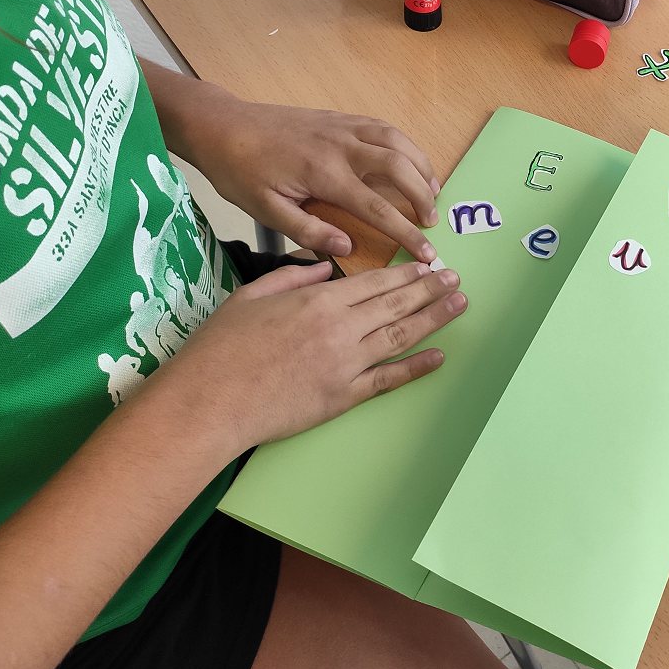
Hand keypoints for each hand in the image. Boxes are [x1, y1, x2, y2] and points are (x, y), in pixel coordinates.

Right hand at [148, 261, 465, 453]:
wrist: (209, 402)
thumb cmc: (221, 349)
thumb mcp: (251, 295)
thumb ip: (293, 275)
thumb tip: (327, 267)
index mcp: (317, 300)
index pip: (374, 282)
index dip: (405, 274)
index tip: (427, 266)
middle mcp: (339, 328)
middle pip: (395, 304)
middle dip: (430, 290)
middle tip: (455, 280)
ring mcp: (345, 364)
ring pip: (401, 336)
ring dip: (434, 319)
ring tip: (459, 305)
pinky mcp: (343, 397)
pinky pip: (389, 379)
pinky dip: (417, 368)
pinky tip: (440, 356)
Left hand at [202, 100, 441, 260]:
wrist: (221, 126)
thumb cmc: (239, 172)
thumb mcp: (265, 210)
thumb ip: (308, 230)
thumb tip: (348, 246)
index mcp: (323, 174)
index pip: (377, 207)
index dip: (407, 232)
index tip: (426, 253)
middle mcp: (341, 146)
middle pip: (400, 167)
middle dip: (423, 196)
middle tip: (432, 221)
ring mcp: (342, 127)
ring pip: (398, 140)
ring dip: (422, 166)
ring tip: (432, 191)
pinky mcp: (339, 118)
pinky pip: (384, 127)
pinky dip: (405, 145)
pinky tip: (409, 162)